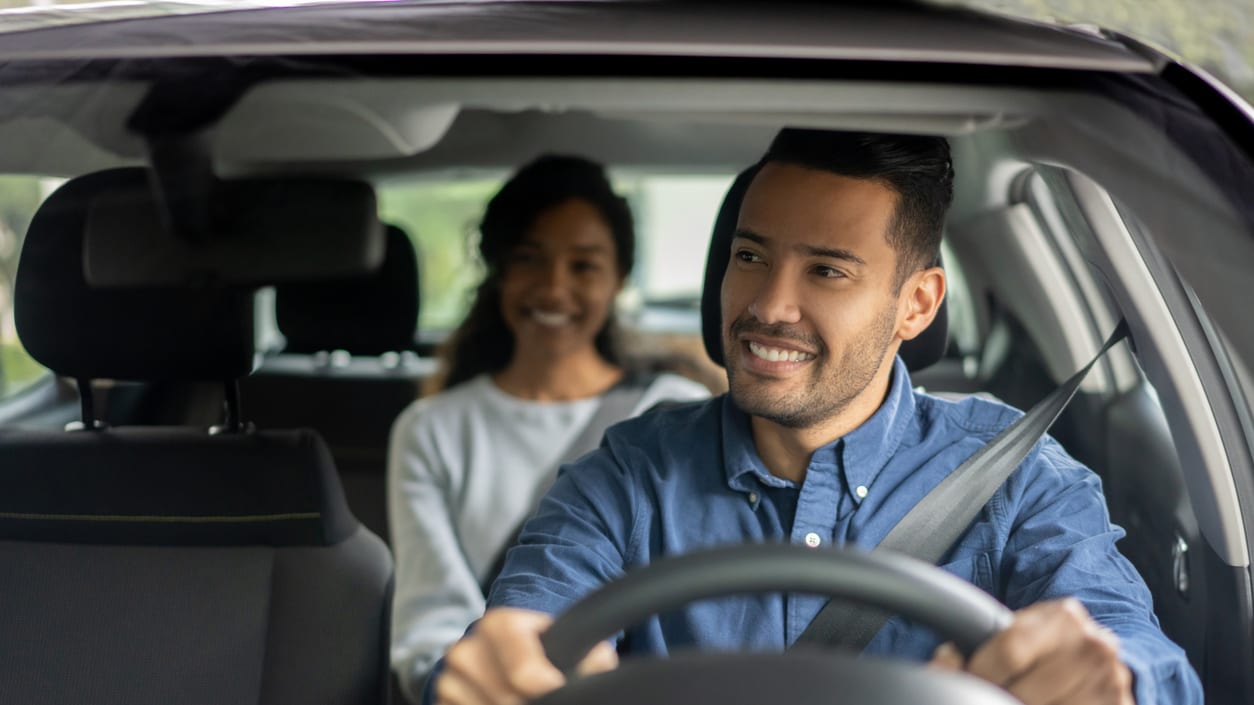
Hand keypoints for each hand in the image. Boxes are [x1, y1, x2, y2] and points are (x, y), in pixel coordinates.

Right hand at [435, 607, 618, 704]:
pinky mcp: (441, 699)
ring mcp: (449, 677)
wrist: (507, 646)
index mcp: (498, 626)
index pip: (524, 674)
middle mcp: (467, 649)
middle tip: (546, 696)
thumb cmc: (544, 644)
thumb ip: (591, 656)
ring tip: (526, 696)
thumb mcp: (571, 640)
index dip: (550, 689)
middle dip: (532, 703)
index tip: (558, 688)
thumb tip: (600, 670)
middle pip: (506, 701)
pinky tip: (501, 701)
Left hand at [930, 598, 1133, 704]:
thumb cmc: (1042, 648)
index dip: (981, 672)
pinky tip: (1040, 704)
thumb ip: (975, 644)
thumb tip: (942, 666)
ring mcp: (1111, 681)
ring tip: (1011, 698)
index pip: (1011, 650)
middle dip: (997, 697)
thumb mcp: (1015, 635)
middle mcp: (1094, 646)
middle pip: (1025, 690)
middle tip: (988, 697)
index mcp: (1064, 617)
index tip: (966, 681)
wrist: (1093, 661)